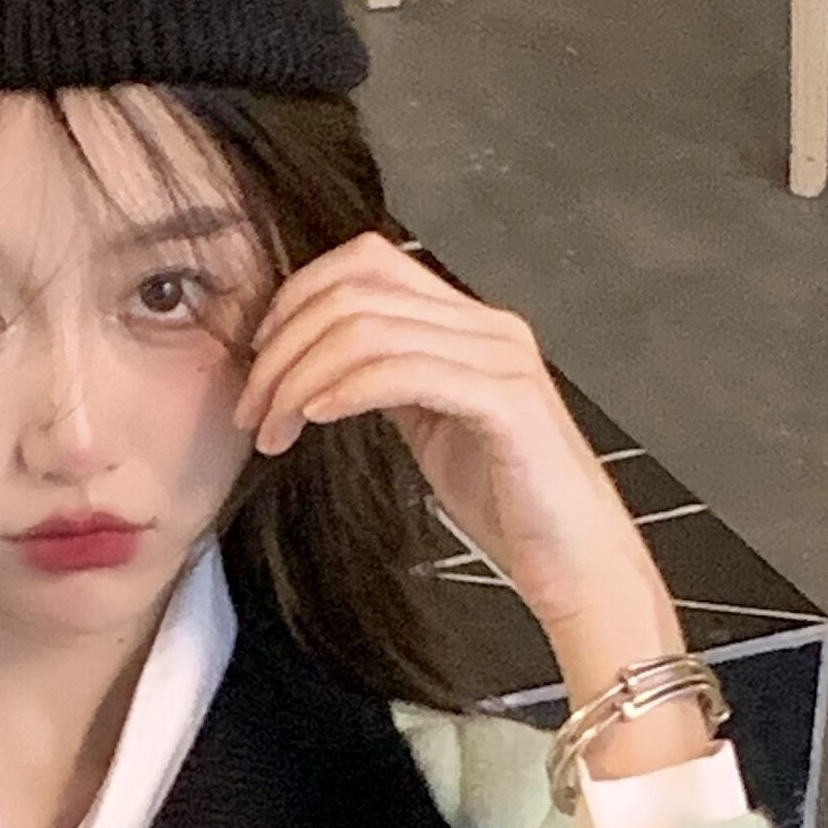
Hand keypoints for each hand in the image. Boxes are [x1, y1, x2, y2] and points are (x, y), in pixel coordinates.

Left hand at [234, 236, 702, 751]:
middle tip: (251, 406)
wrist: (576, 565)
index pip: (366, 263)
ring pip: (369, 328)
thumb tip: (321, 366)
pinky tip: (314, 418)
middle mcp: (489, 326)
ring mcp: (501, 359)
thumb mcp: (433, 428)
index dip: (296, 297)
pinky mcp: (505, 403)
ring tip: (271, 428)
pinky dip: (346, 388)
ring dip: (299, 376)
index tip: (258, 359)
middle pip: (357, 287)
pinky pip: (405, 371)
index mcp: (469, 323)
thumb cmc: (509, 506)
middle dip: (284, 342)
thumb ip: (390, 383)